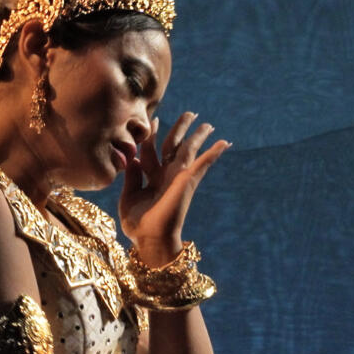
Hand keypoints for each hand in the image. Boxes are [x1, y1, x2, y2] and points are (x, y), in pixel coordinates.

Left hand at [120, 112, 230, 261]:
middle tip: (190, 113)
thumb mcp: (128, 197)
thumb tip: (134, 158)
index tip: (154, 121)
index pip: (151, 151)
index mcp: (152, 179)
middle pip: (174, 145)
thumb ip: (132, 177)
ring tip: (208, 124)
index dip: (152, 136)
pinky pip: (203, 163)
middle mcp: (167, 176)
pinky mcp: (187, 180)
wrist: (150, 239)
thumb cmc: (137, 225)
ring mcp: (178, 177)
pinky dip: (214, 153)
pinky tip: (225, 143)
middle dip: (181, 128)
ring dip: (199, 135)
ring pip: (189, 150)